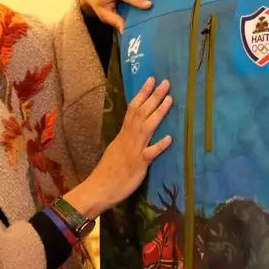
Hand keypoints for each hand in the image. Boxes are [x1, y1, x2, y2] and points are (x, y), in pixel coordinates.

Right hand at [63, 77, 172, 219]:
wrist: (98, 189)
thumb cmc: (108, 172)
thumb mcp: (116, 150)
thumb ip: (126, 139)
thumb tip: (134, 131)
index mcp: (123, 134)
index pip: (133, 109)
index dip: (143, 94)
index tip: (151, 79)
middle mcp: (128, 138)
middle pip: (142, 113)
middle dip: (154, 96)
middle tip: (165, 82)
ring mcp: (134, 150)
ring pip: (147, 127)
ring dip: (158, 112)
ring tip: (170, 99)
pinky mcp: (138, 164)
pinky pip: (150, 154)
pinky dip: (160, 145)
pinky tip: (170, 138)